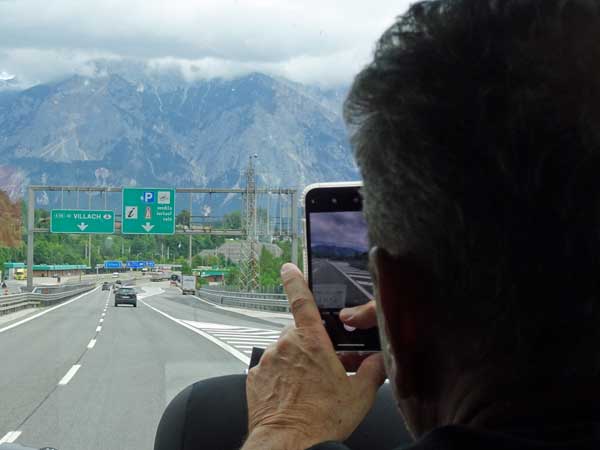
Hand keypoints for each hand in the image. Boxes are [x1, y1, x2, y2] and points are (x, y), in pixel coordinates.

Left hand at [243, 264, 385, 449]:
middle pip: (299, 334)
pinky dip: (280, 378)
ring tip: (308, 388)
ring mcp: (267, 361)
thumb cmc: (321, 419)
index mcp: (311, 341)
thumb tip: (380, 362)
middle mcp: (286, 346)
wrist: (289, 444)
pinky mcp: (254, 379)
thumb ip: (373, 371)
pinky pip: (270, 370)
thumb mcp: (360, 395)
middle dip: (311, 346)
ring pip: (284, 353)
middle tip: (323, 369)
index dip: (295, 279)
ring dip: (295, 363)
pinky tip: (292, 395)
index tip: (289, 268)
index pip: (301, 299)